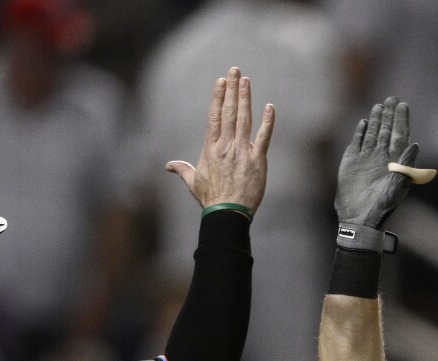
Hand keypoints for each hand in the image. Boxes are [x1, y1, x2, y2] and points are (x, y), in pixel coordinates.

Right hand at [167, 67, 273, 214]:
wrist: (228, 213)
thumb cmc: (211, 199)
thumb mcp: (193, 182)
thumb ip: (182, 169)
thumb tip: (168, 166)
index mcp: (211, 148)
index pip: (214, 116)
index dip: (218, 97)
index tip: (221, 81)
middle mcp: (226, 146)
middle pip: (229, 112)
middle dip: (232, 89)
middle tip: (235, 70)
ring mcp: (242, 152)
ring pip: (244, 119)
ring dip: (245, 98)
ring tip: (247, 81)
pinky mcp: (257, 160)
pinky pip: (264, 137)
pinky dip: (268, 122)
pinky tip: (269, 107)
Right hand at [336, 97, 419, 229]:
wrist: (359, 218)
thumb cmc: (382, 206)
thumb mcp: (397, 186)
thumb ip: (406, 166)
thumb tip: (415, 144)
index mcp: (395, 162)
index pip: (400, 135)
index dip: (401, 120)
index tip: (403, 105)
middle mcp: (382, 158)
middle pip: (387, 131)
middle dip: (390, 115)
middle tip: (392, 98)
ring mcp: (366, 159)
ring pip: (373, 134)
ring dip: (376, 120)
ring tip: (379, 105)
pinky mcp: (351, 162)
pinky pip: (357, 143)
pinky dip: (360, 132)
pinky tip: (364, 122)